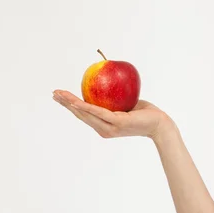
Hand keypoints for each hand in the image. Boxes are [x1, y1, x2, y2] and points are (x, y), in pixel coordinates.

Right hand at [52, 90, 174, 139]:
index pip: (85, 116)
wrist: (159, 124)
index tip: (60, 97)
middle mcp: (104, 130)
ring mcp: (110, 128)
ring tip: (60, 95)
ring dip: (70, 104)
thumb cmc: (145, 114)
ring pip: (85, 114)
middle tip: (54, 93)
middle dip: (65, 104)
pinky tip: (76, 100)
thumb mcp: (127, 104)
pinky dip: (86, 106)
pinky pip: (98, 112)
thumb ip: (116, 98)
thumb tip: (107, 82)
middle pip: (80, 115)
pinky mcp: (117, 123)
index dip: (71, 106)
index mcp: (104, 127)